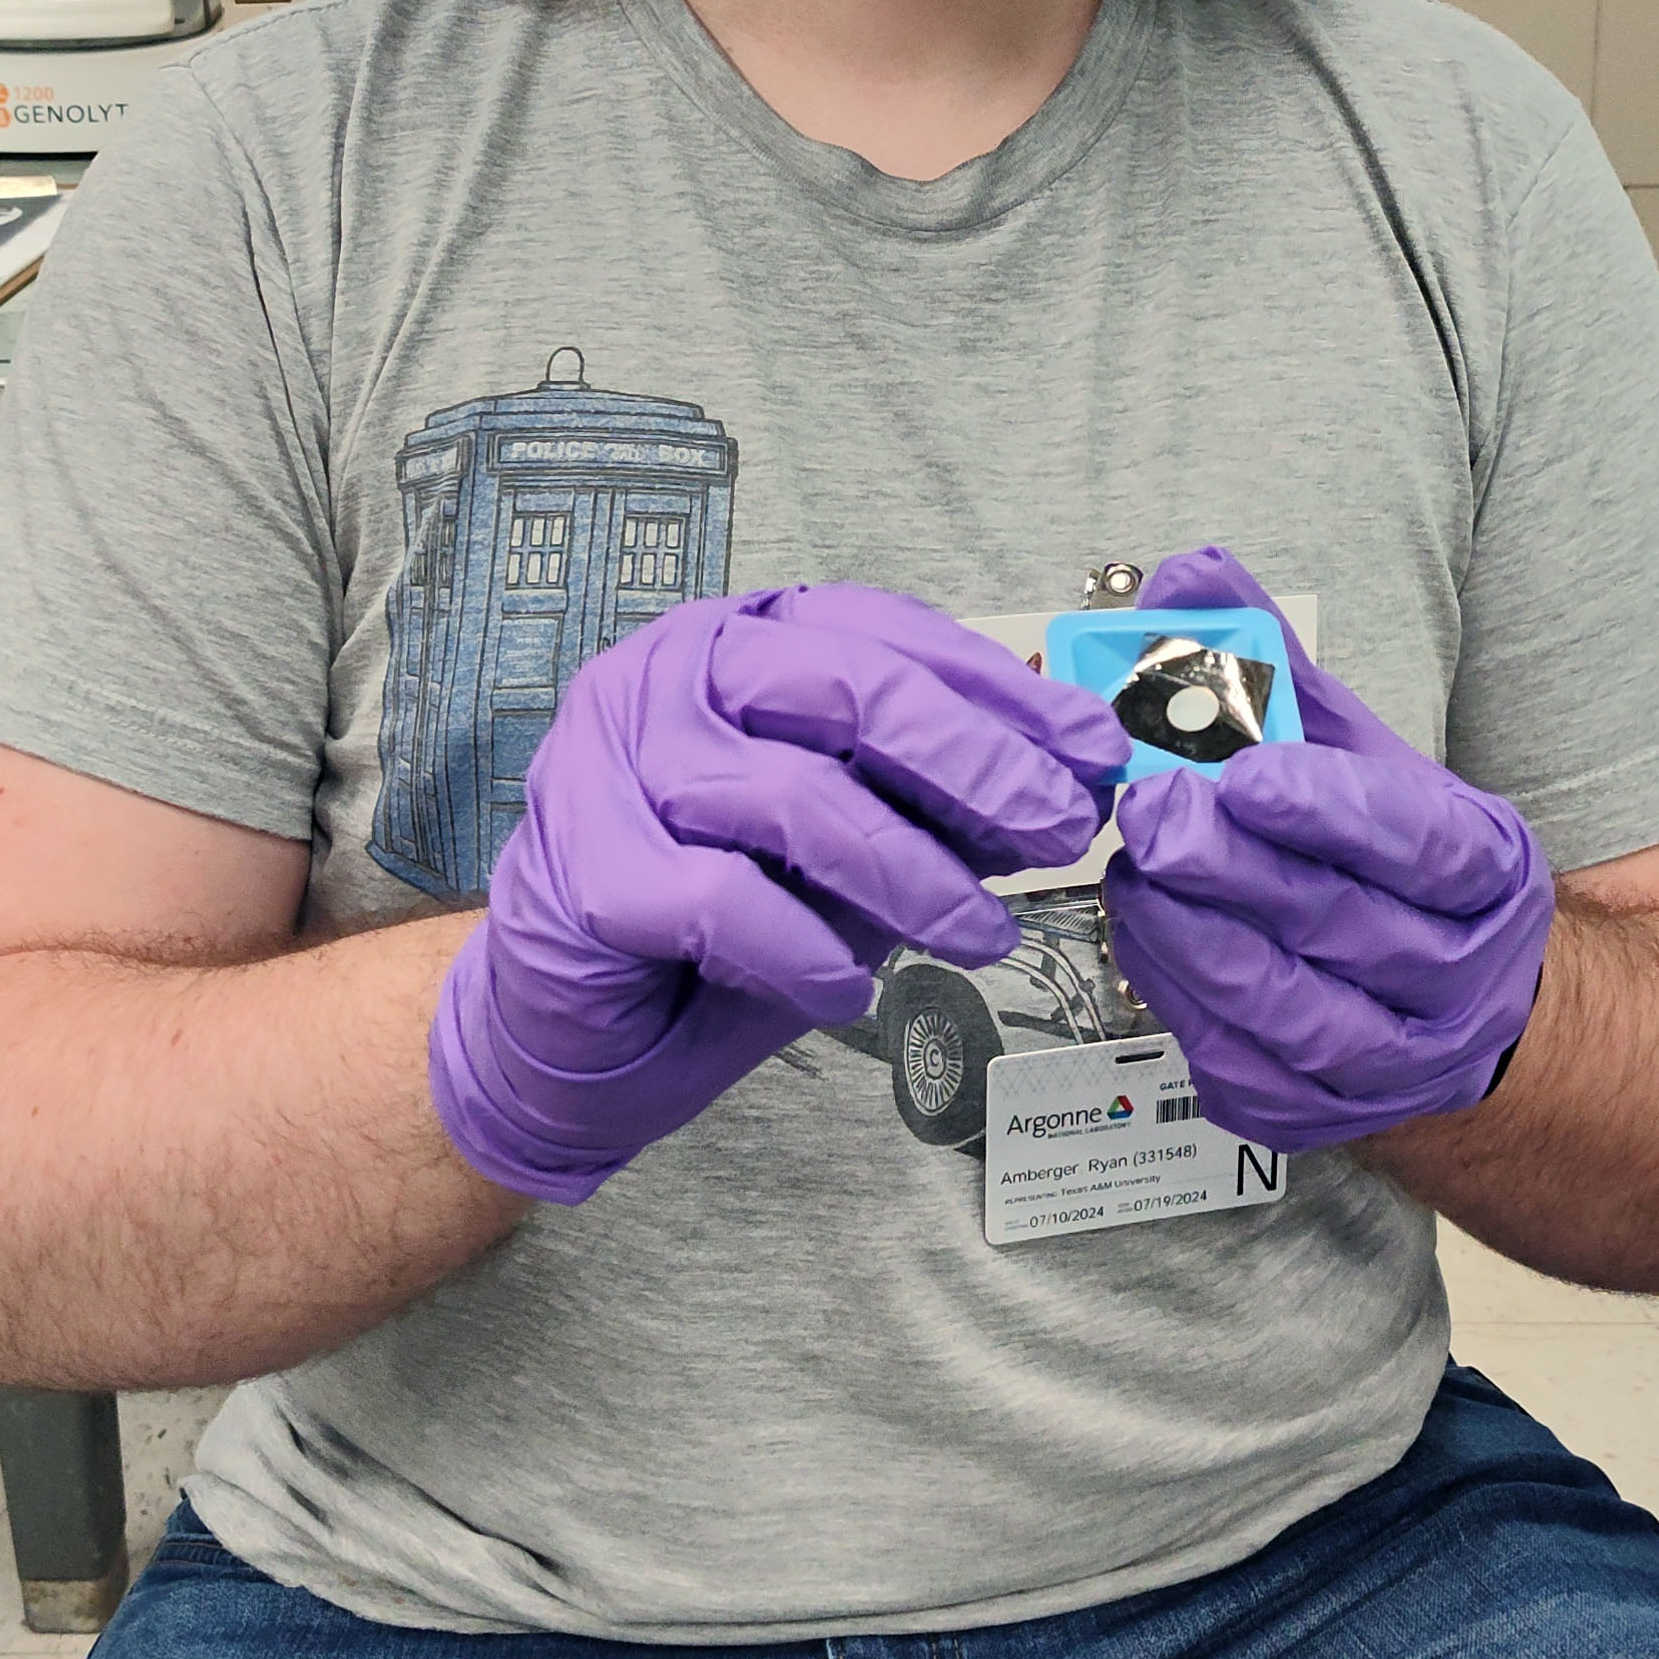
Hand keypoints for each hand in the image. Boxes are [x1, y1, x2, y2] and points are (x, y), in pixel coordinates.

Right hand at [430, 582, 1129, 1200]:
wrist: (565, 1025)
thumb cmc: (714, 922)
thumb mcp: (846, 846)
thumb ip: (929, 800)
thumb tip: (1065, 784)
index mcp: (738, 640)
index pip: (884, 633)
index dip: (1000, 690)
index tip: (1093, 750)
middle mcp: (669, 673)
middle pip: (846, 689)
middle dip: (975, 762)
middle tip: (1062, 828)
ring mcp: (615, 760)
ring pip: (796, 797)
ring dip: (912, 874)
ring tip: (981, 935)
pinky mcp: (587, 865)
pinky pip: (725, 901)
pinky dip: (805, 955)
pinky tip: (846, 996)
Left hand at [1103, 545, 1552, 1151]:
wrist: (1466, 1016)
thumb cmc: (1400, 866)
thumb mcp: (1364, 758)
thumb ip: (1273, 670)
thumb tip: (1191, 574)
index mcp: (1482, 873)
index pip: (1415, 843)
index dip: (1330, 809)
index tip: (1245, 772)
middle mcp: (1453, 978)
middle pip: (1338, 925)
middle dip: (1233, 867)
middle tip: (1150, 810)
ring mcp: (1392, 1063)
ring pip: (1287, 1010)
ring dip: (1195, 939)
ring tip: (1132, 870)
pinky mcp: (1318, 1117)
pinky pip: (1240, 1066)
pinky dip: (1180, 999)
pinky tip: (1143, 933)